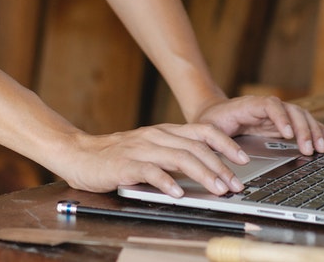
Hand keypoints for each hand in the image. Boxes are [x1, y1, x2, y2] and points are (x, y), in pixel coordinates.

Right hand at [52, 122, 253, 199]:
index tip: (243, 159)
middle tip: (235, 184)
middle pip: (196, 147)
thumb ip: (174, 154)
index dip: (226, 144)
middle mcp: (155, 137)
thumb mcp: (150, 149)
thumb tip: (209, 169)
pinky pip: (150, 171)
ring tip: (217, 189)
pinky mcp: (125, 164)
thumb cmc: (116, 155)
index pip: (202, 131)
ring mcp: (140, 149)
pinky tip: (178, 193)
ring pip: (178, 157)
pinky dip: (167, 182)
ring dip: (202, 174)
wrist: (79, 154)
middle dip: (220, 166)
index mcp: (164, 132)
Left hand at [194, 94, 323, 156]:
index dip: (280, 118)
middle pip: (291, 111)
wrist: (213, 113)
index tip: (287, 133)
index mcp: (249, 105)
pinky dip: (319, 131)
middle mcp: (267, 108)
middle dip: (303, 129)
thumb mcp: (207, 128)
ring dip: (315, 131)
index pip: (270, 106)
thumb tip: (231, 153)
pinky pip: (305, 125)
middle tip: (310, 149)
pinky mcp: (283, 124)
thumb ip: (216, 138)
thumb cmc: (211, 121)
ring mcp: (277, 115)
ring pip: (302, 117)